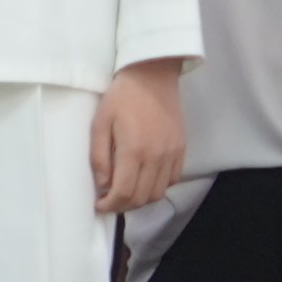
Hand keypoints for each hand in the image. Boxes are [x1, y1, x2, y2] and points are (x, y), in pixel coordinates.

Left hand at [89, 61, 187, 216]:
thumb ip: (99, 158)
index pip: (123, 193)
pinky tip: (145, 178)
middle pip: (142, 198)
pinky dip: (158, 186)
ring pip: (159, 192)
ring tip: (127, 191)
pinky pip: (173, 179)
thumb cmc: (121, 98)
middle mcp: (157, 156)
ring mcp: (172, 153)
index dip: (109, 205)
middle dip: (123, 205)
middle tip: (110, 200)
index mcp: (134, 150)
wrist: (152, 76)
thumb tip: (103, 185)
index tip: (100, 204)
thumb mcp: (100, 124)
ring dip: (141, 199)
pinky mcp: (181, 148)